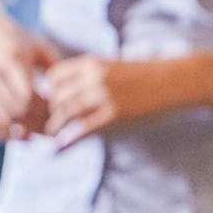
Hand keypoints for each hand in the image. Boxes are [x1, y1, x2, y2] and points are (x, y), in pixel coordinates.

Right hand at [0, 28, 61, 142]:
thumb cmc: (21, 46)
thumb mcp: (40, 48)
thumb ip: (56, 65)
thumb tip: (65, 91)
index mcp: (9, 60)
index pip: (26, 94)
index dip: (43, 106)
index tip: (54, 106)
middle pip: (15, 110)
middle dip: (35, 120)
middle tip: (50, 123)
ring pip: (1, 122)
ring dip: (21, 131)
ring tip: (37, 131)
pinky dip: (7, 136)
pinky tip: (21, 134)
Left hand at [38, 54, 212, 143]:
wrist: (174, 81)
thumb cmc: (144, 75)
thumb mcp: (113, 66)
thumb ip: (89, 75)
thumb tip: (65, 90)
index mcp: (91, 63)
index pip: (53, 77)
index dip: (46, 91)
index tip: (45, 104)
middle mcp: (94, 77)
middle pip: (55, 96)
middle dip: (45, 112)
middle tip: (38, 125)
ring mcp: (104, 96)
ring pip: (64, 113)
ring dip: (52, 127)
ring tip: (48, 137)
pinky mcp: (114, 116)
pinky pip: (82, 130)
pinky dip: (66, 141)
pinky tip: (58, 149)